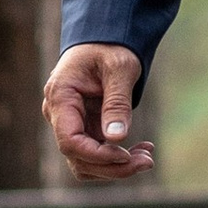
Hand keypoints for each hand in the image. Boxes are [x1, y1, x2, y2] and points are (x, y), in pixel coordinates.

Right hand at [42, 43, 153, 180]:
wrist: (104, 39)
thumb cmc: (110, 47)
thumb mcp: (119, 68)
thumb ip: (117, 101)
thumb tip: (116, 137)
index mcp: (61, 97)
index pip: (70, 141)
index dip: (97, 155)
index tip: (125, 154)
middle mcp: (59, 114)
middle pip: (78, 158)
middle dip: (112, 166)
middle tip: (147, 161)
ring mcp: (71, 124)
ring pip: (86, 162)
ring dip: (115, 167)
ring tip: (147, 157)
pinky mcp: (84, 128)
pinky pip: (96, 154)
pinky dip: (117, 158)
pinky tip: (142, 149)